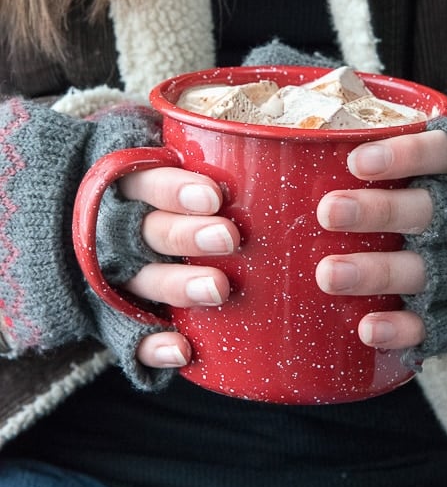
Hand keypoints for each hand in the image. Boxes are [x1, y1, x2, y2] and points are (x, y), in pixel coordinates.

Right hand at [118, 167, 239, 368]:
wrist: (102, 215)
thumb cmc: (170, 183)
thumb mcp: (177, 154)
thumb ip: (218, 147)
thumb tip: (304, 135)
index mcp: (133, 185)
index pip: (146, 181)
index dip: (175, 189)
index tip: (214, 195)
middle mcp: (124, 228)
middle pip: (148, 230)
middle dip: (187, 234)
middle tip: (230, 237)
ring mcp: (123, 272)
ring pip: (144, 280)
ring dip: (180, 285)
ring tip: (219, 289)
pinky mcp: (125, 313)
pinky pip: (129, 335)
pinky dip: (151, 346)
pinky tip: (182, 351)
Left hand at [318, 107, 446, 371]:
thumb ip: (411, 142)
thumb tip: (318, 126)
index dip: (408, 157)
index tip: (357, 161)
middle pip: (440, 212)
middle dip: (383, 213)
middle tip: (329, 212)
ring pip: (439, 270)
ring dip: (382, 273)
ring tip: (329, 275)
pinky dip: (409, 328)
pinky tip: (368, 327)